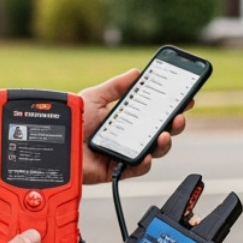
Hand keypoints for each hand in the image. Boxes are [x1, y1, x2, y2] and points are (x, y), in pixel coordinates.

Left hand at [79, 68, 189, 183]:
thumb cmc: (72, 122)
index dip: (172, 107)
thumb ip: (115, 87)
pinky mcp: (116, 170)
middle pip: (160, 133)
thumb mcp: (94, 97)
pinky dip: (144, 163)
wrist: (56, 142)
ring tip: (164, 135)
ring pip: (154, 152)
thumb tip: (136, 72)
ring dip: (164, 143)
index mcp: (126, 120)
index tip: (185, 98)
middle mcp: (129, 137)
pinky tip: (146, 155)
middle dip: (175, 125)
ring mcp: (125, 154)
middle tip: (179, 116)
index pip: (155, 113)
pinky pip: (136, 169)